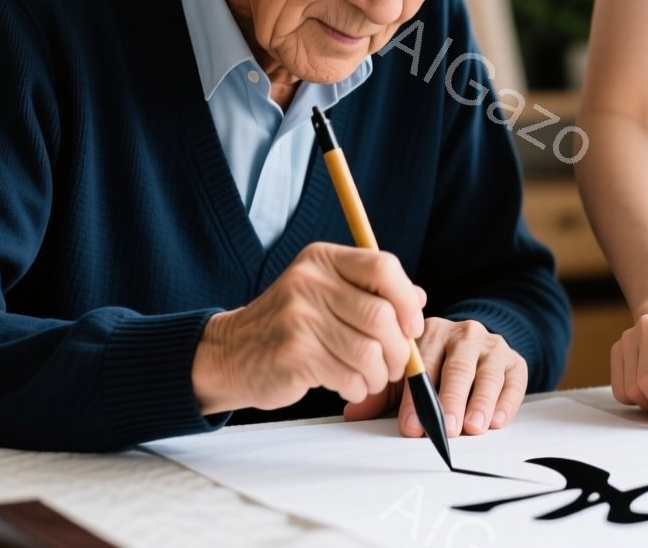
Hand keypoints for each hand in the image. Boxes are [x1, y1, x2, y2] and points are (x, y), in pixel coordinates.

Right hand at [191, 243, 425, 413]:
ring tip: (371, 379)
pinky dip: (358, 387)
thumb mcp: (324, 294)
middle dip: (397, 349)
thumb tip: (418, 298)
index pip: (383, 267)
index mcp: (321, 260)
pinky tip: (349, 386)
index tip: (411, 326)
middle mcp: (308, 282)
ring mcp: (298, 318)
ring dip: (379, 374)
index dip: (407, 300)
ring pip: (369, 351)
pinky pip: (349, 375)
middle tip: (394, 365)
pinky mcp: (293, 355)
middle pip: (381, 315)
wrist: (230, 354)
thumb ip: (369, 291)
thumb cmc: (287, 326)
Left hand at [342, 317, 527, 438]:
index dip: (415, 397)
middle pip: (457, 367)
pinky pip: (513, 381)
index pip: (422, 364)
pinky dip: (506, 402)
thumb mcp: (406, 377)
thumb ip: (383, 393)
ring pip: (487, 374)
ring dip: (480, 402)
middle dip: (450, 401)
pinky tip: (496, 420)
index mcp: (430, 332)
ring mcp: (492, 346)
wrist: (477, 349)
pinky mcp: (515, 361)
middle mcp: (463, 333)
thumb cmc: (436, 367)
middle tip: (447, 429)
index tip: (410, 426)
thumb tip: (355, 414)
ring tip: (473, 427)